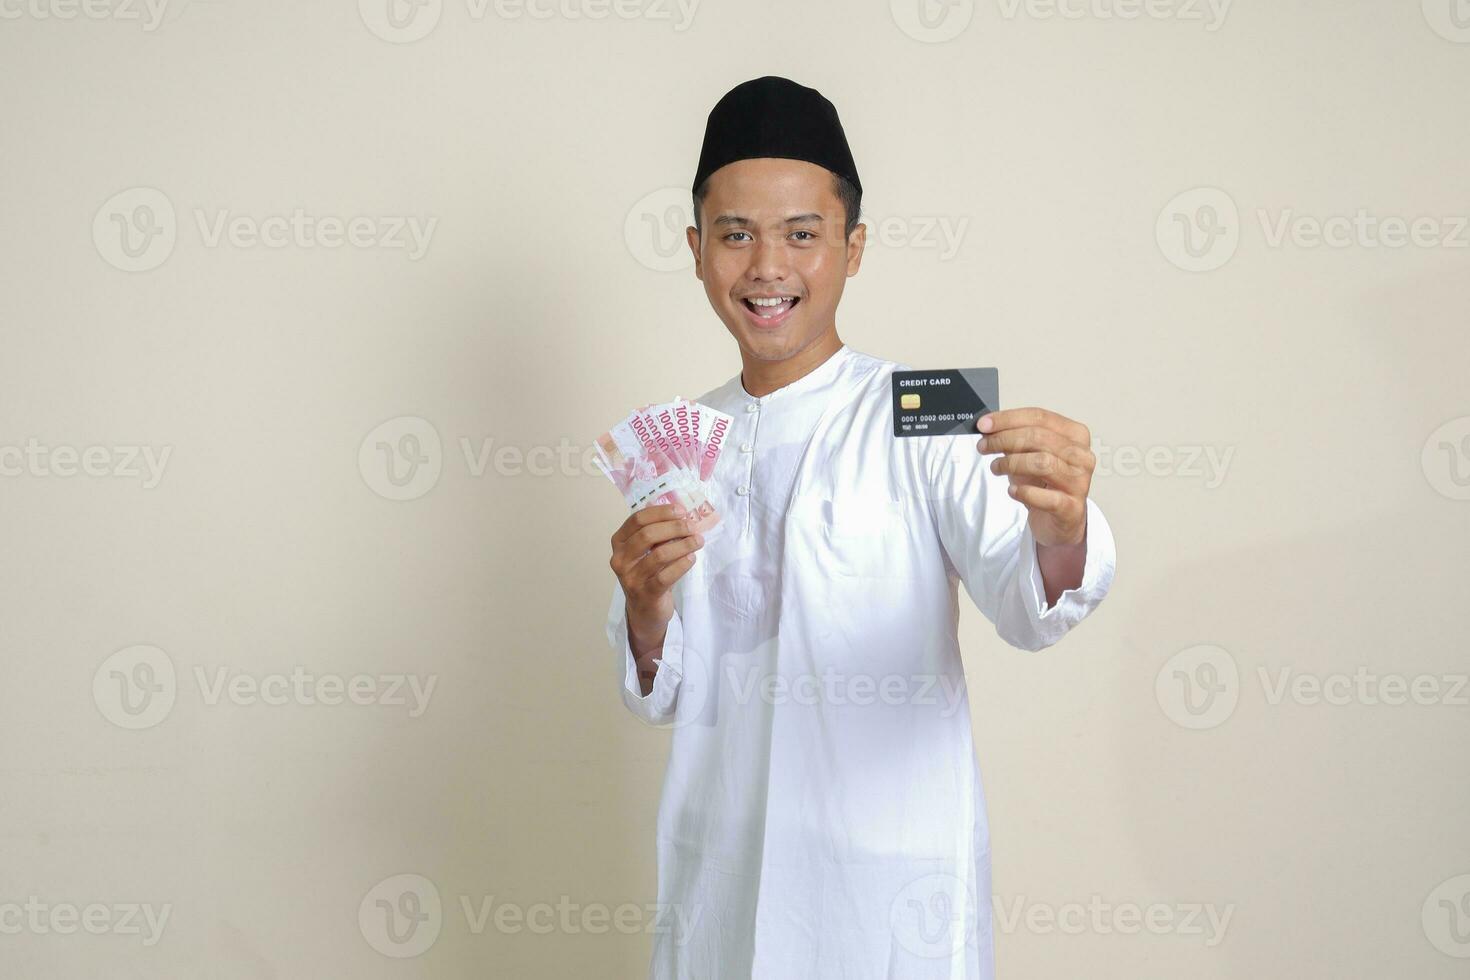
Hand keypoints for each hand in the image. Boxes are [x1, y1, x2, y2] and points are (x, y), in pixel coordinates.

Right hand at [609, 503, 704, 639]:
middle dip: (674, 527)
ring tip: (697, 541)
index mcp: (619, 542)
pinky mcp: (645, 593)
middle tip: (692, 527)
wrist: (645, 610)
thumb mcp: (647, 551)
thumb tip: (681, 513)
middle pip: (647, 535)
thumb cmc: (649, 574)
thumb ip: (658, 532)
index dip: (661, 512)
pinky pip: (666, 575)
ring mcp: (630, 578)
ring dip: (683, 545)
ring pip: (659, 554)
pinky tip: (691, 558)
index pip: (637, 519)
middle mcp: (620, 559)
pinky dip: (682, 564)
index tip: (681, 511)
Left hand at [977, 407, 1094, 547]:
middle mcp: (1081, 456)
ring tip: (996, 468)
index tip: (983, 424)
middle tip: (984, 446)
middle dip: (1004, 440)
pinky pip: (1045, 497)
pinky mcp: (1072, 508)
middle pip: (1038, 437)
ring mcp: (1079, 482)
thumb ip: (1012, 438)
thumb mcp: (1028, 455)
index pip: (1039, 417)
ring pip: (1042, 463)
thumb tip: (987, 427)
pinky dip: (1024, 492)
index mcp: (1075, 435)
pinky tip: (1012, 491)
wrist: (1059, 519)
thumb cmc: (1044, 483)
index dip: (1008, 419)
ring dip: (1011, 463)